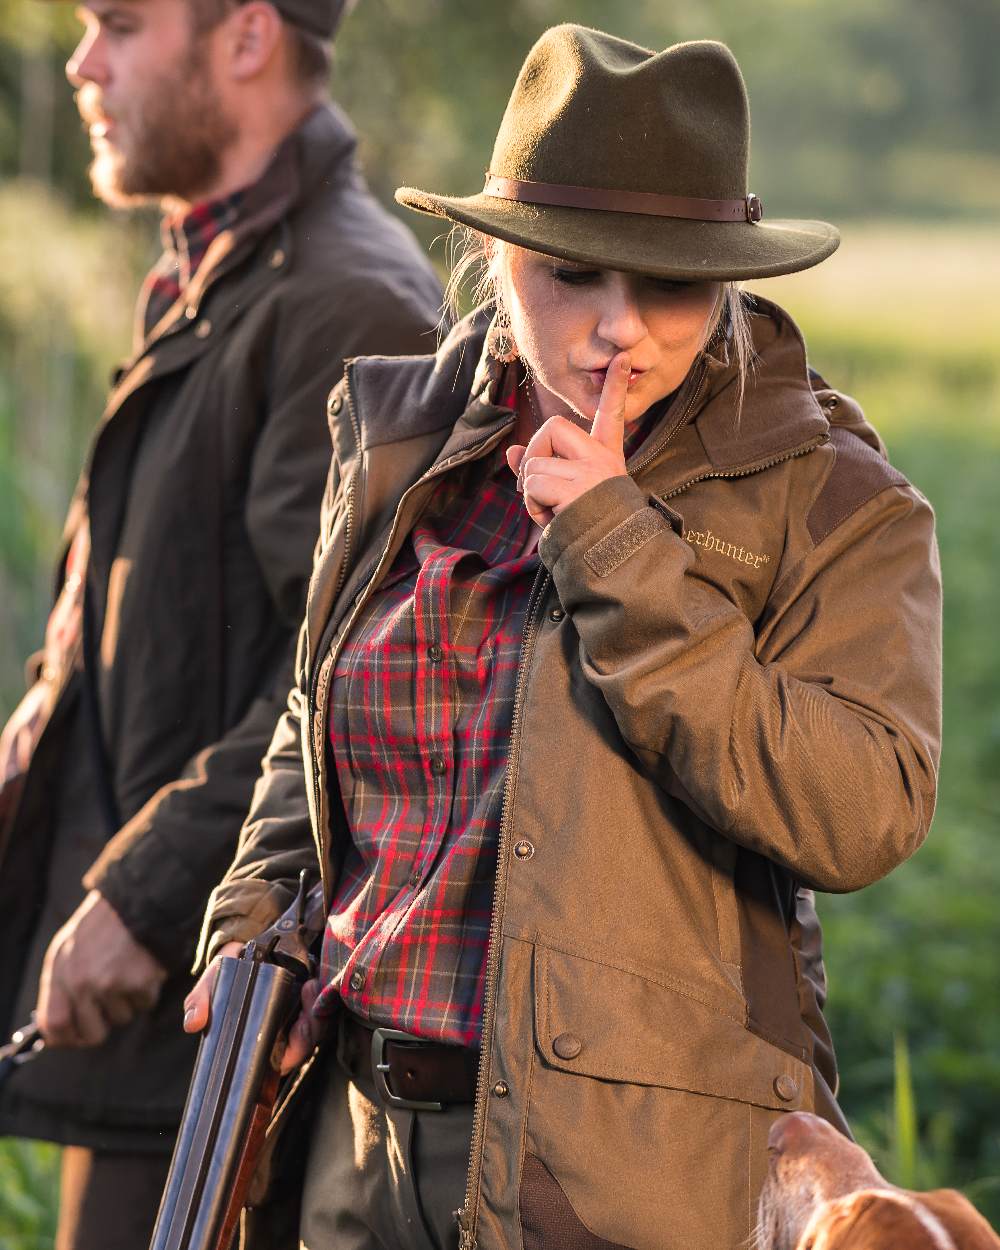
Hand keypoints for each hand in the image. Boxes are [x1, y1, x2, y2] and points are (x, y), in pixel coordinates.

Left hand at [36, 889, 167, 1047]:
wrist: (140, 900)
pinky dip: (147, 991)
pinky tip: (143, 968)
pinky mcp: (139, 983)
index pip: (53, 1024)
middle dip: (102, 1027)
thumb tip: (59, 1027)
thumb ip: (61, 984)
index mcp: (59, 971)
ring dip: (127, 1002)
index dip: (66, 1038)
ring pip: (121, 1018)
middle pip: (90, 1033)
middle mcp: (81, 981)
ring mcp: (110, 984)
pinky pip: (144, 1005)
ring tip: (128, 972)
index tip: (77, 1037)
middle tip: (110, 1010)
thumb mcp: (69, 947)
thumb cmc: (104, 925)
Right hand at [183, 943, 324, 1075]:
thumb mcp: (212, 984)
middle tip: (303, 1019)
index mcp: (262, 1037)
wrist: (248, 943)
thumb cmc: (230, 972)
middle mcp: (284, 1029)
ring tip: (307, 991)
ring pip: (317, 1027)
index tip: (291, 1042)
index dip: (289, 1056)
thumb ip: (200, 1001)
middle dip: (307, 1036)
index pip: (280, 1059)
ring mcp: (300, 1012)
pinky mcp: (313, 994)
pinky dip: (320, 998)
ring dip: (316, 1015)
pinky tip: (311, 984)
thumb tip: (193, 1024)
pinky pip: (324, 1005)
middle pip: (303, 1045)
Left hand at [506, 351, 630, 526]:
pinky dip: (533, 505)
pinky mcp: (578, 487)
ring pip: (534, 463)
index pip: (610, 414)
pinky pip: (534, 484)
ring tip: (552, 511)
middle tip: (538, 486)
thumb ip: (540, 469)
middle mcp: (602, 459)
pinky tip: (553, 518)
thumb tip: (511, 451)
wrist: (608, 558)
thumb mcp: (562, 495)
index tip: (623, 357)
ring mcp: (591, 471)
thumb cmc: (585, 529)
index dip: (616, 386)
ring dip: (531, 492)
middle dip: (533, 455)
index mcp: (605, 458)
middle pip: (552, 428)